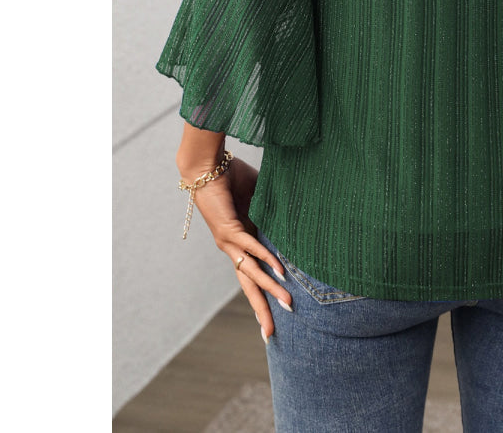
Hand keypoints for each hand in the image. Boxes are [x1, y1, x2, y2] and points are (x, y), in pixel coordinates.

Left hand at [187, 156, 292, 341]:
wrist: (206, 167)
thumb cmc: (232, 178)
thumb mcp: (260, 197)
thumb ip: (273, 210)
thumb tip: (296, 213)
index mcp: (243, 242)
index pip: (254, 275)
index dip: (264, 295)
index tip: (273, 317)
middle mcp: (234, 248)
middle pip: (249, 285)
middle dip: (262, 310)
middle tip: (271, 335)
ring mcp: (229, 241)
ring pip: (251, 272)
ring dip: (269, 290)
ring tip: (287, 304)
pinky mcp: (228, 229)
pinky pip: (250, 247)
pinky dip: (265, 258)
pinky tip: (279, 271)